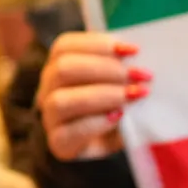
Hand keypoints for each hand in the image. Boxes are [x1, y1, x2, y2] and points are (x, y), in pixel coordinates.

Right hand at [38, 31, 148, 161]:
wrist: (112, 141)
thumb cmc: (116, 102)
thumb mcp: (118, 80)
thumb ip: (122, 66)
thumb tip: (137, 57)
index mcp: (58, 64)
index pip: (65, 46)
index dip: (98, 44)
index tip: (134, 51)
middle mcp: (48, 88)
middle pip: (63, 69)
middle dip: (105, 69)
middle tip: (140, 76)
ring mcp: (49, 116)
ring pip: (61, 100)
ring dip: (102, 96)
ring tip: (133, 96)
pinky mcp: (58, 142)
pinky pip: (70, 132)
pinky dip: (97, 123)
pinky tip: (118, 117)